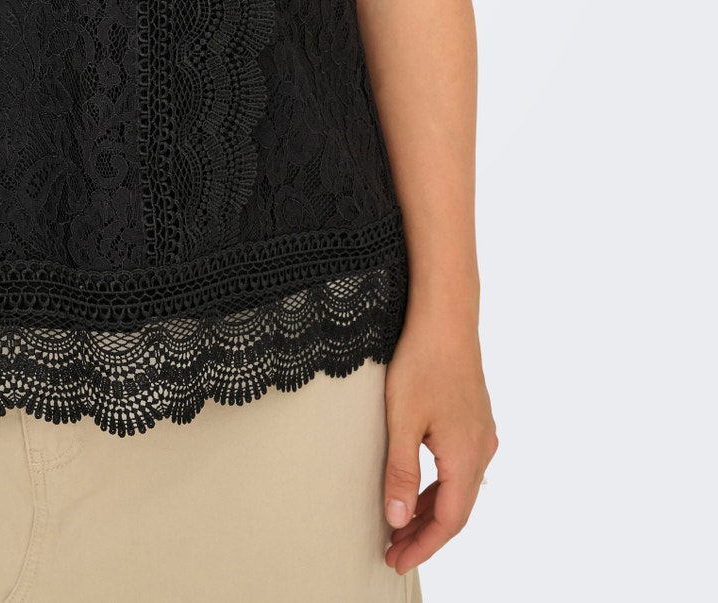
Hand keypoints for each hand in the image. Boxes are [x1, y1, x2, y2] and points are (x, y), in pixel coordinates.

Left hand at [381, 311, 498, 576]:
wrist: (446, 316)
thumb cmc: (423, 362)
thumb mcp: (402, 420)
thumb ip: (401, 473)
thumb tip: (399, 519)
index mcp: (466, 457)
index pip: (448, 521)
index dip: (422, 545)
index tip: (396, 560)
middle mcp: (481, 449)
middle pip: (457, 509)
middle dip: (425, 533)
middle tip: (394, 550)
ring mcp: (481, 433)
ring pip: (459, 488)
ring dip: (432, 510)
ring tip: (402, 525)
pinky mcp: (474, 419)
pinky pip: (461, 467)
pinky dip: (441, 486)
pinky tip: (422, 487)